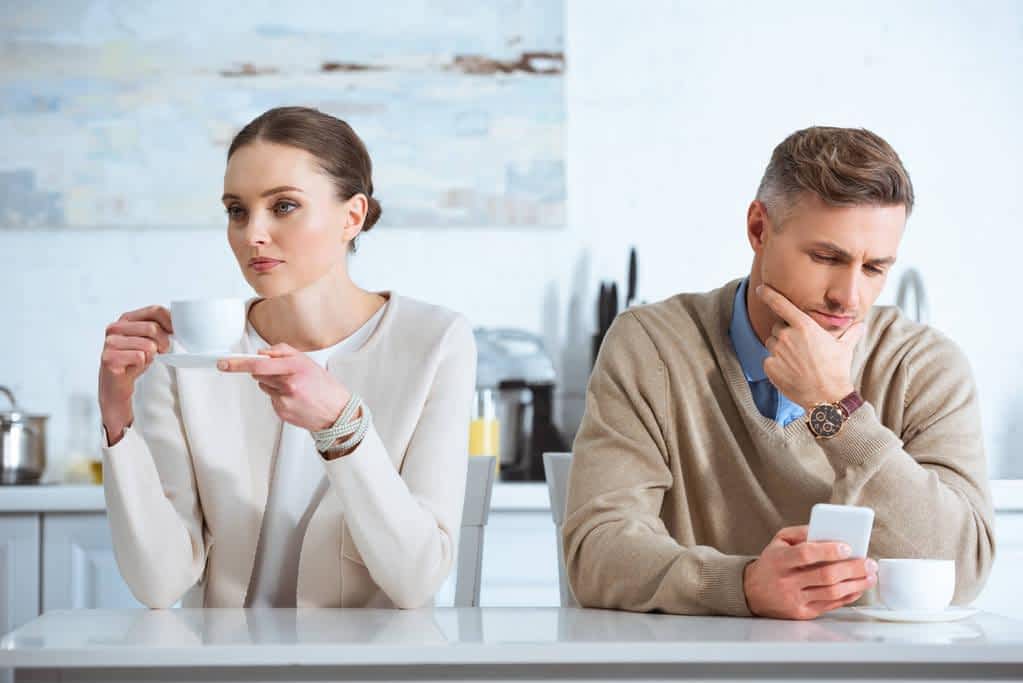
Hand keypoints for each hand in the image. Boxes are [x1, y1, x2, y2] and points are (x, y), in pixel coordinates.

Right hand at [99, 305, 173, 444]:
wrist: (117, 386)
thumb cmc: (133, 362)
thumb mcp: (149, 340)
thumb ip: (159, 327)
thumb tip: (179, 321)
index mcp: (126, 319)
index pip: (155, 310)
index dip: (170, 321)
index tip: (175, 332)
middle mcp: (115, 328)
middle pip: (153, 327)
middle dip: (163, 342)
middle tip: (161, 351)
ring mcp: (110, 343)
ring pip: (148, 344)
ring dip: (151, 355)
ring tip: (143, 360)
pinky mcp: (109, 358)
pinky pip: (140, 357)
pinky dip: (142, 364)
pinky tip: (133, 367)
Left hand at [217, 344, 350, 431]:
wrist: (338, 413)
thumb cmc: (325, 387)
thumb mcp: (308, 361)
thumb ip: (283, 352)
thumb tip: (261, 352)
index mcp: (295, 368)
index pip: (258, 364)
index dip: (237, 363)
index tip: (224, 363)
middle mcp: (288, 385)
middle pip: (258, 375)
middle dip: (264, 372)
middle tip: (283, 374)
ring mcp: (284, 401)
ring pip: (264, 387)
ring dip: (273, 385)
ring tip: (294, 388)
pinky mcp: (282, 413)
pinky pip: (272, 400)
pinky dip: (280, 398)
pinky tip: (295, 399)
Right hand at [744, 525, 877, 619]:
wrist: (752, 592)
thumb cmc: (771, 563)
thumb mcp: (778, 540)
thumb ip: (802, 532)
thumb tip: (829, 531)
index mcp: (779, 560)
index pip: (805, 554)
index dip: (828, 551)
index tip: (847, 547)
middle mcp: (786, 582)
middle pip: (825, 576)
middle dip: (852, 569)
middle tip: (870, 562)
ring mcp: (795, 600)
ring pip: (832, 593)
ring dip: (856, 584)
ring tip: (870, 575)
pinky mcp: (803, 613)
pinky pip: (831, 605)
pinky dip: (849, 596)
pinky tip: (858, 587)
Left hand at [756, 285, 864, 409]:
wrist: (827, 396)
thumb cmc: (836, 370)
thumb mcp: (844, 348)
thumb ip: (850, 333)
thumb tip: (862, 325)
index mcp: (804, 326)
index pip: (781, 305)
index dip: (769, 295)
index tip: (762, 288)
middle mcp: (788, 336)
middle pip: (778, 328)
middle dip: (786, 334)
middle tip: (800, 349)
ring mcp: (777, 351)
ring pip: (771, 343)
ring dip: (780, 349)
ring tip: (797, 362)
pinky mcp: (770, 366)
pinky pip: (768, 360)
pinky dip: (776, 364)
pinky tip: (790, 372)